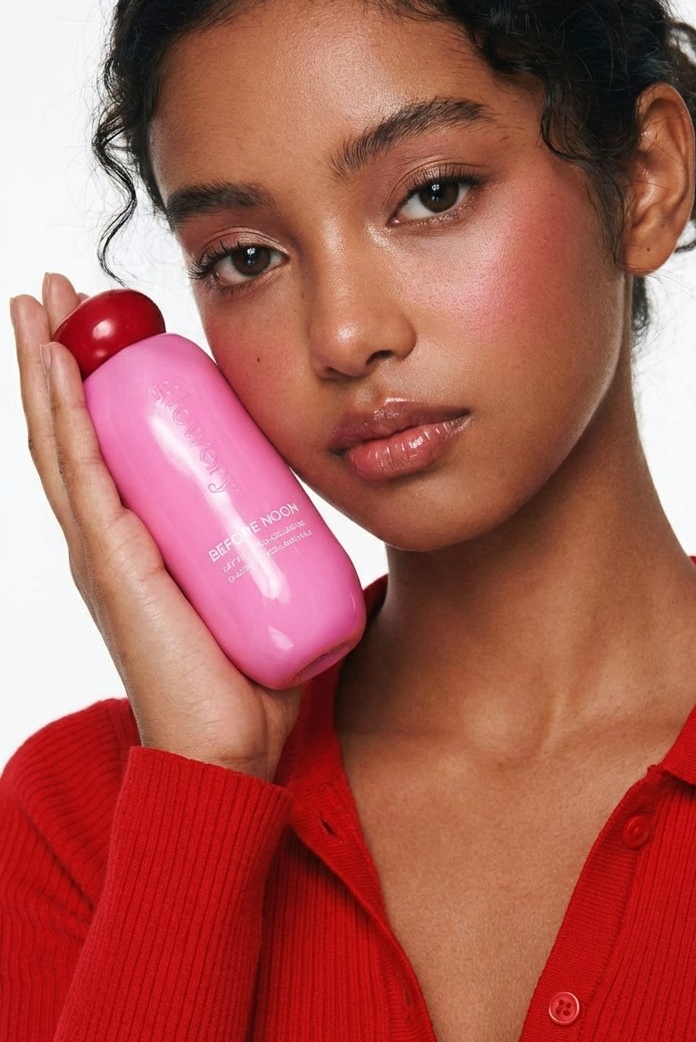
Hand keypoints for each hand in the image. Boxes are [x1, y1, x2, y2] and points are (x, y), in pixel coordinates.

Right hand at [10, 272, 303, 780]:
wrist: (233, 751)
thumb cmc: (247, 678)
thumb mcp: (260, 584)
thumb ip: (274, 547)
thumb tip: (315, 512)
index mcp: (139, 538)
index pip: (110, 441)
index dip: (100, 378)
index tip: (106, 321)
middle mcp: (108, 535)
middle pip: (73, 425)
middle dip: (62, 353)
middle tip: (58, 290)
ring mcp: (101, 547)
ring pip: (62, 437)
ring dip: (46, 365)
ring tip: (35, 303)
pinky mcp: (110, 561)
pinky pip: (81, 472)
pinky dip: (63, 414)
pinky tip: (53, 366)